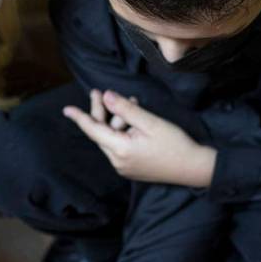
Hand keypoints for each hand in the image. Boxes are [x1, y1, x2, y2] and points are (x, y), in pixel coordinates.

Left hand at [63, 89, 216, 186]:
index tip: (66, 109)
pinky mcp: (131, 169)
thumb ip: (126, 109)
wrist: (194, 169)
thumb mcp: (150, 122)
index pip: (93, 130)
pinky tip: (134, 121)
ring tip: (132, 103)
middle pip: (101, 133)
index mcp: (120, 150)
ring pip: (111, 139)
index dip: (80, 117)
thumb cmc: (175, 144)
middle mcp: (117, 162)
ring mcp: (124, 167)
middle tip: (98, 93)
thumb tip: (107, 96)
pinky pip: (119, 147)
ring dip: (116, 120)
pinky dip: (122, 132)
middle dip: (101, 112)